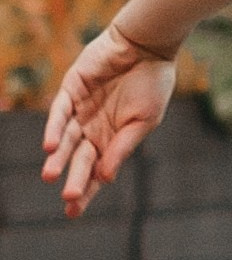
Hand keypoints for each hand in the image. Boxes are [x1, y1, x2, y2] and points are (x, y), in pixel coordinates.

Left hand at [42, 22, 178, 217]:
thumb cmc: (153, 84)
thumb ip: (122, 147)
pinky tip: (49, 146)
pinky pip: (59, 112)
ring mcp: (80, 109)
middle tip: (68, 199)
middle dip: (73, 179)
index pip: (94, 171)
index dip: (85, 190)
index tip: (73, 212)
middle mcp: (92, 128)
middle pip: (78, 159)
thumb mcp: (144, 121)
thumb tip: (105, 178)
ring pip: (64, 139)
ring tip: (51, 176)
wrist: (148, 46)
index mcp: (112, 140)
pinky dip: (53, 129)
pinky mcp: (71, 89)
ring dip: (57, 158)